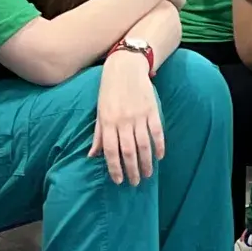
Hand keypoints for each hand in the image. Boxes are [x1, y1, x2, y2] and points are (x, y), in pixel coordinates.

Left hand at [90, 52, 164, 185]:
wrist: (126, 67)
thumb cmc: (109, 91)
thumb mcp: (99, 112)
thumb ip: (98, 135)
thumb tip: (92, 156)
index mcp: (108, 122)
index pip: (111, 151)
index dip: (114, 168)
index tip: (118, 181)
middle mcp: (123, 121)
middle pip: (129, 151)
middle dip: (132, 170)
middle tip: (135, 183)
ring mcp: (139, 116)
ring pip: (144, 145)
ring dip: (146, 162)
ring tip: (147, 174)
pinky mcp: (152, 110)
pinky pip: (157, 132)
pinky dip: (160, 145)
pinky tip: (159, 156)